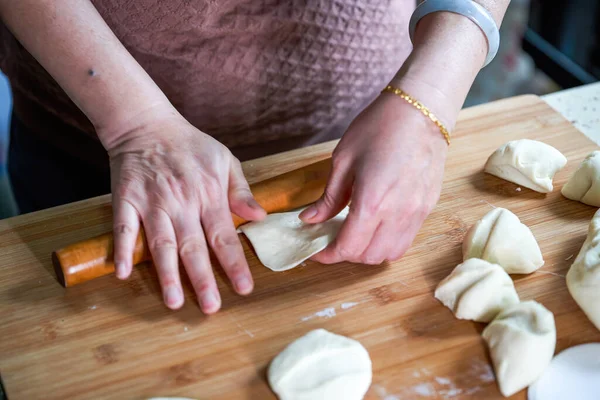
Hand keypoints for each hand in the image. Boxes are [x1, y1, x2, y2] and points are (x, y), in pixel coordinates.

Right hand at [105, 109, 265, 312]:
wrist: (146, 123)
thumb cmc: (191, 144)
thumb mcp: (225, 160)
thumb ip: (241, 191)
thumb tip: (259, 217)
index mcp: (208, 194)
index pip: (224, 236)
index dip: (234, 264)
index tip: (244, 289)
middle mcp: (181, 202)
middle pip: (194, 246)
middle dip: (203, 279)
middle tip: (211, 308)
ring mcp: (152, 202)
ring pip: (161, 243)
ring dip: (167, 274)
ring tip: (174, 301)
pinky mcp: (126, 200)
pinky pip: (124, 228)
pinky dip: (123, 250)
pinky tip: (123, 274)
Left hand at [300, 92, 447, 263]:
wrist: (421, 110)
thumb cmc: (379, 128)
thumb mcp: (343, 160)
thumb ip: (328, 197)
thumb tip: (309, 220)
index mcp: (372, 201)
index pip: (348, 247)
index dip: (328, 255)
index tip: (316, 251)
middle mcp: (397, 214)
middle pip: (368, 256)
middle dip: (346, 253)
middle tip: (333, 238)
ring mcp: (416, 213)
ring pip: (390, 253)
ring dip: (368, 252)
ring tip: (356, 234)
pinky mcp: (427, 208)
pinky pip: (406, 240)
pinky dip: (387, 242)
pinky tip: (376, 226)